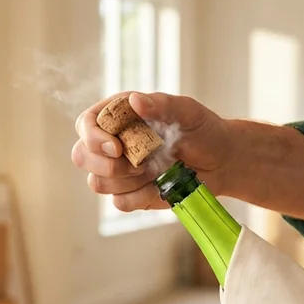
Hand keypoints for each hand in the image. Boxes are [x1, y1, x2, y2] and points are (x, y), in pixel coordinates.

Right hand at [71, 92, 233, 211]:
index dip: (93, 137)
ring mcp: (120, 171)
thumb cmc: (204, 130)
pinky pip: (119, 203)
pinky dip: (139, 198)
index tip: (117, 147)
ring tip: (154, 171)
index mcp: (120, 116)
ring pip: (97, 183)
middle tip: (137, 164)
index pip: (86, 124)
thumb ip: (161, 104)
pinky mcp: (131, 194)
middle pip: (81, 156)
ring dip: (125, 181)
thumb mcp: (188, 111)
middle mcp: (113, 143)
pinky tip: (159, 187)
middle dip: (104, 165)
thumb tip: (134, 101)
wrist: (222, 162)